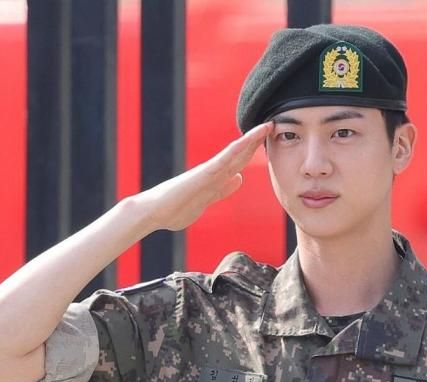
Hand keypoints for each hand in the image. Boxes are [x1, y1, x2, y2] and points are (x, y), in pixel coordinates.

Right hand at [136, 122, 272, 231]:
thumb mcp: (207, 200)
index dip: (254, 152)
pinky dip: (238, 147)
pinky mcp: (203, 173)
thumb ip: (222, 190)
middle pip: (240, 153)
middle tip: (274, 125)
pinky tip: (251, 138)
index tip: (268, 141)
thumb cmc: (174, 210)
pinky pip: (224, 158)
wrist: (153, 212)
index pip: (239, 162)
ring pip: (235, 152)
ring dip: (252, 139)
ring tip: (268, 125)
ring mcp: (209, 171)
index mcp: (215, 179)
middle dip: (257, 140)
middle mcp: (213, 171)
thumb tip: (239, 178)